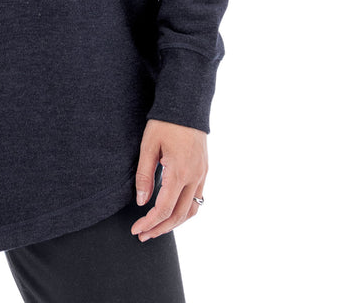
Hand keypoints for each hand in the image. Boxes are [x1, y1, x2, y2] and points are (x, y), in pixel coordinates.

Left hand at [130, 119, 207, 241]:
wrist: (187, 105)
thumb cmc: (165, 122)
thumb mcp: (148, 146)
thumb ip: (144, 175)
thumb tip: (141, 201)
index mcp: (179, 172)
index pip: (163, 208)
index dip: (149, 222)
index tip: (135, 229)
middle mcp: (194, 177)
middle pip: (178, 215)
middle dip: (160, 228)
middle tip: (142, 235)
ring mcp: (202, 174)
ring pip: (191, 210)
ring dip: (174, 223)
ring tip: (156, 228)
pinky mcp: (204, 170)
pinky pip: (197, 199)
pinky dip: (184, 211)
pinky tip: (172, 211)